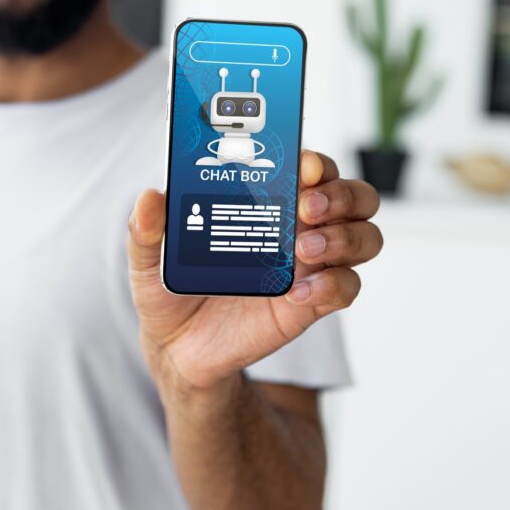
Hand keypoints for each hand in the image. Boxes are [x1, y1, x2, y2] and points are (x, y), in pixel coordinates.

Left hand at [127, 151, 381, 393]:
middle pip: (353, 195)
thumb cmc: (172, 291)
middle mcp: (298, 225)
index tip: (301, 165)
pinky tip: (298, 292)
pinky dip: (332, 286)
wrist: (179, 349)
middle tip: (306, 206)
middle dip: (340, 193)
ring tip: (305, 247)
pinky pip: (347, 288)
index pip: (309, 166)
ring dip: (345, 236)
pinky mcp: (312, 303)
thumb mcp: (148, 261)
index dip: (313, 160)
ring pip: (364, 236)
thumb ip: (145, 230)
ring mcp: (311, 264)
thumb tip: (149, 198)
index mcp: (265, 200)